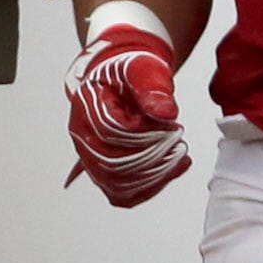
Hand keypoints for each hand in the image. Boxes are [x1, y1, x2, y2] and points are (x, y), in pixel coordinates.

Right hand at [64, 10, 189, 206]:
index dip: (148, 134)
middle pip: (114, 166)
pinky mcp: (107, 168)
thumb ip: (154, 88)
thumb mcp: (144, 69)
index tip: (172, 124)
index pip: (115, 136)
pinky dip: (150, 188)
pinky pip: (122, 193)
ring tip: (179, 155)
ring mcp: (92, 156)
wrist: (126, 76)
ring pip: (117, 186)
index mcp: (86, 111)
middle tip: (178, 140)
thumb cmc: (132, 70)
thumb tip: (166, 112)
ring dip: (154, 175)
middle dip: (154, 157)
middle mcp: (83, 138)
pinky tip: (175, 169)